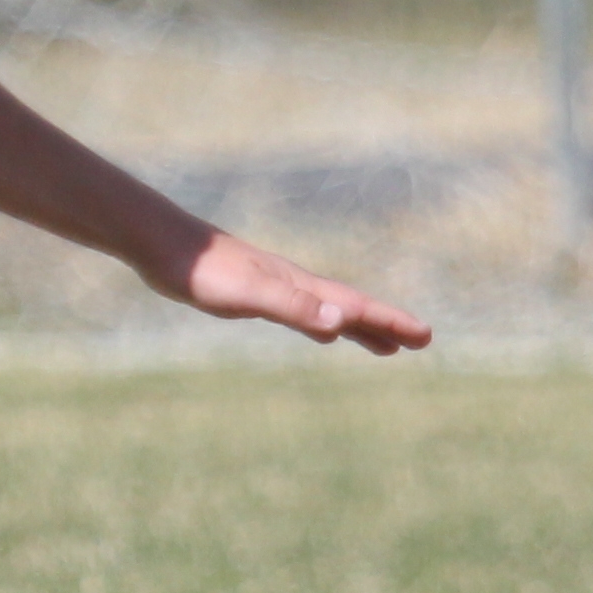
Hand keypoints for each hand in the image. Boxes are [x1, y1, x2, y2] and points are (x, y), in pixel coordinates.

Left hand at [159, 228, 430, 355]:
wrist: (165, 246)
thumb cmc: (205, 272)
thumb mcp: (252, 294)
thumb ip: (295, 307)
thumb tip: (340, 322)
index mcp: (301, 287)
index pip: (357, 308)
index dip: (391, 322)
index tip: (426, 336)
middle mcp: (296, 285)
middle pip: (351, 309)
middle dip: (387, 325)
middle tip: (422, 341)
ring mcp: (277, 288)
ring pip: (330, 311)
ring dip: (360, 328)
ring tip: (385, 346)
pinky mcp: (255, 293)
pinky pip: (304, 313)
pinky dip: (323, 323)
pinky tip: (324, 331)